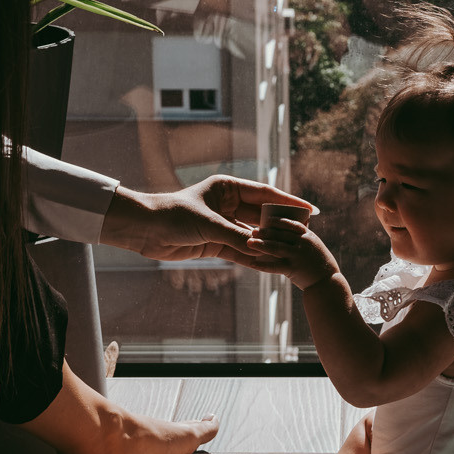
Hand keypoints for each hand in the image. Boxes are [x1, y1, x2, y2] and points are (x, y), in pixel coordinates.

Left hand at [100, 175, 315, 262]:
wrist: (145, 230)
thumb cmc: (173, 215)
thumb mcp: (209, 224)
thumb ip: (236, 236)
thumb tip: (260, 248)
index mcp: (228, 188)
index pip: (265, 194)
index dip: (288, 203)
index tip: (309, 210)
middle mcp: (228, 205)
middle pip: (261, 216)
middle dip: (282, 226)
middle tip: (305, 235)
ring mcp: (222, 225)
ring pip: (252, 236)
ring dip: (268, 244)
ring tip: (292, 253)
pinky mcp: (215, 243)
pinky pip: (239, 251)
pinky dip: (253, 258)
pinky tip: (270, 265)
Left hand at [241, 218, 338, 290]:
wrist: (327, 283)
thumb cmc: (320, 265)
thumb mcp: (314, 247)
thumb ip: (302, 239)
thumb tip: (288, 232)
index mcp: (308, 236)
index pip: (291, 224)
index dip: (278, 221)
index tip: (267, 219)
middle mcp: (303, 244)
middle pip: (280, 234)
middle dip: (265, 231)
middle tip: (253, 230)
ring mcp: (297, 256)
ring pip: (276, 247)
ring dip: (261, 244)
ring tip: (249, 242)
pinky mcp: (293, 269)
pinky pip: (274, 266)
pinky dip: (262, 265)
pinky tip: (251, 263)